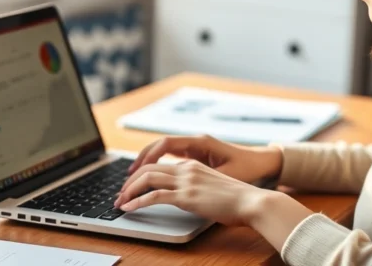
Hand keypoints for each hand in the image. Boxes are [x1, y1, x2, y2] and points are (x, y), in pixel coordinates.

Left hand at [114, 159, 272, 225]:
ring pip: (147, 178)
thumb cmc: (238, 199)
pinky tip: (129, 208)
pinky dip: (137, 201)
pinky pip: (154, 195)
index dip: (141, 173)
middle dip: (129, 180)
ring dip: (129, 190)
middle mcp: (186, 169)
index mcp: (192, 165)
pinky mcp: (186, 196)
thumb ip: (197, 188)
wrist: (252, 201)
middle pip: (148, 167)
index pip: (159, 164)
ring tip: (120, 202)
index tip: (131, 185)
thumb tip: (186, 198)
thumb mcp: (213, 187)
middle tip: (120, 194)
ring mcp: (186, 181)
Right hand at [126, 135, 283, 184]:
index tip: (138, 170)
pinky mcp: (196, 156)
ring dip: (147, 162)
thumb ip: (207, 177)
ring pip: (163, 151)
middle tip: (128, 177)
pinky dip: (158, 164)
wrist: (263, 163)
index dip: (149, 156)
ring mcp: (195, 148)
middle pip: (159, 145)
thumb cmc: (248, 168)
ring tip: (132, 177)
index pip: (167, 143)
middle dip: (141, 160)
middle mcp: (195, 142)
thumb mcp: (228, 174)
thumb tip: (187, 185)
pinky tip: (149, 176)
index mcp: (201, 142)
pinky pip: (171, 156)